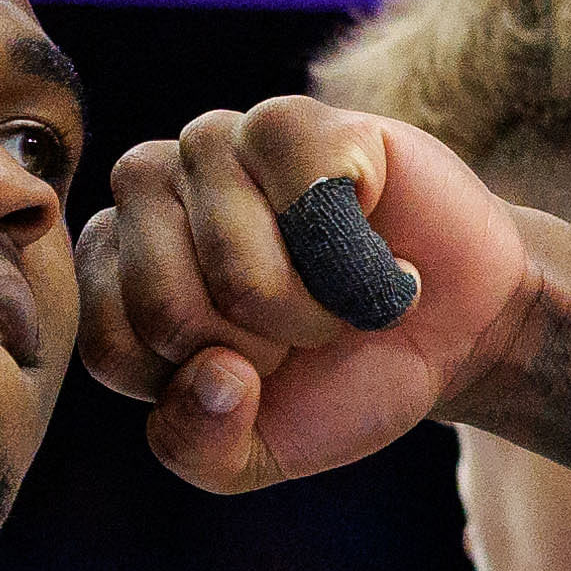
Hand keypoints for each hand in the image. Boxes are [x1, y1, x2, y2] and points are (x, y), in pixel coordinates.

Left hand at [78, 99, 539, 492]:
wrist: (456, 331)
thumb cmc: (339, 378)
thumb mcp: (256, 450)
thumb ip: (198, 446)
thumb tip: (216, 375)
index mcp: (114, 273)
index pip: (114, 349)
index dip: (200, 386)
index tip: (253, 371)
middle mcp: (148, 195)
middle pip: (163, 303)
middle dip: (254, 347)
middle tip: (304, 331)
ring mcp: (213, 145)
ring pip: (230, 254)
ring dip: (310, 304)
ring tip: (340, 290)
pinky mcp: (290, 119)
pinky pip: (300, 191)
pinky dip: (353, 250)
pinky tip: (374, 239)